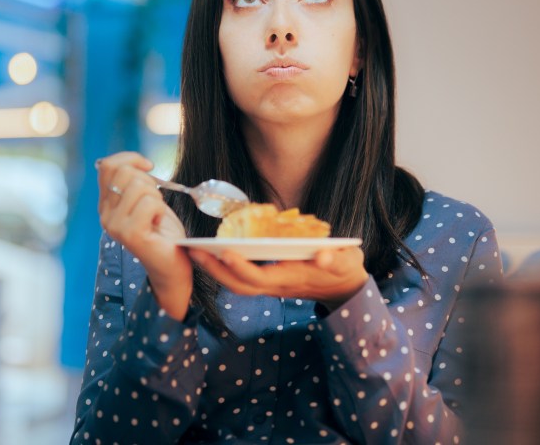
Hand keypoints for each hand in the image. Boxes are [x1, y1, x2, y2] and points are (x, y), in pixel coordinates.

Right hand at [97, 152, 191, 319]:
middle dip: (148, 181)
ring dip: (157, 197)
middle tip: (155, 202)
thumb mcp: (147, 200)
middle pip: (124, 173)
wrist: (172, 265)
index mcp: (106, 205)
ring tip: (157, 216)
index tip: (149, 166)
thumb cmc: (163, 232)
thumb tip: (137, 162)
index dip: (130, 158)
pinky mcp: (130, 234)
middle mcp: (105, 216)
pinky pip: (149, 203)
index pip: (107, 166)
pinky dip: (161, 209)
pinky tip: (158, 224)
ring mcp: (115, 226)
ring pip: (139, 186)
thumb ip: (135, 183)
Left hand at [187, 246, 368, 311]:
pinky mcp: (269, 282)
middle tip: (193, 251)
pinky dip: (223, 268)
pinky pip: (241, 279)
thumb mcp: (346, 261)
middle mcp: (277, 286)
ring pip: (237, 284)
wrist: (345, 288)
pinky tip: (211, 253)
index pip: (261, 277)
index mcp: (292, 278)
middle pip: (240, 284)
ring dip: (214, 270)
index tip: (225, 252)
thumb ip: (335, 258)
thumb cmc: (344, 268)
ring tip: (195, 251)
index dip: (242, 267)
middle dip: (216, 270)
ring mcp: (272, 286)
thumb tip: (323, 256)